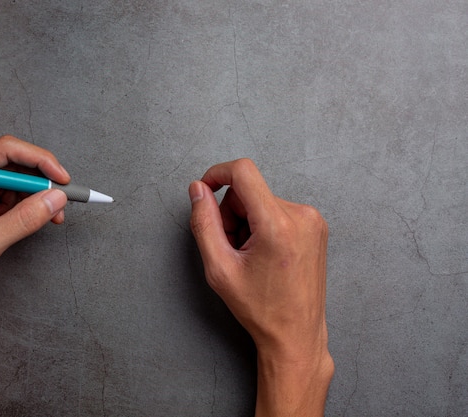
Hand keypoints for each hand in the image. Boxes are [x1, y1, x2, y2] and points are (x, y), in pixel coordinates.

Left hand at [0, 135, 68, 311]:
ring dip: (37, 195)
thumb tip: (56, 198)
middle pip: (12, 162)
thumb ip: (23, 219)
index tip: (61, 178)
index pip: (3, 151)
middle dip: (41, 180)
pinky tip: (37, 217)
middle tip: (63, 198)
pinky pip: (11, 193)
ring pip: (16, 178)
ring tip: (53, 215)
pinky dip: (28, 204)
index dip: (38, 160)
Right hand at [189, 159, 332, 416]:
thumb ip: (204, 223)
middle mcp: (301, 216)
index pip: (243, 172)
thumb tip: (198, 190)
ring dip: (247, 221)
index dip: (217, 174)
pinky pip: (277, 210)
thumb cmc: (259, 307)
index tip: (203, 190)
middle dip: (231, 213)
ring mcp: (312, 220)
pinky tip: (264, 253)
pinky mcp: (315, 225)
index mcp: (277, 224)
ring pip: (262, 200)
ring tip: (249, 255)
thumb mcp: (219, 268)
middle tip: (230, 247)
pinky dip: (263, 224)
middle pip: (249, 190)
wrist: (296, 333)